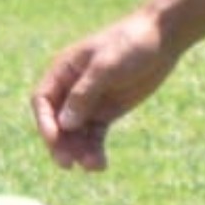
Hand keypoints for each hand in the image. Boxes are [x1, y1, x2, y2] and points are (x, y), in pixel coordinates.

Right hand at [30, 9, 176, 170]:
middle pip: (56, 122)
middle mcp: (71, 89)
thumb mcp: (106, 66)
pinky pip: (94, 136)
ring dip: (79, 151)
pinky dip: (94, 150)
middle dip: (60, 143)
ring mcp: (89, 102)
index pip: (42, 101)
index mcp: (63, 71)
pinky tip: (100, 164)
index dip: (44, 122)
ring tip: (94, 166)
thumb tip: (64, 124)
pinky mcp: (106, 112)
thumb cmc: (131, 43)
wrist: (162, 38)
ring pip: (75, 133)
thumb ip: (84, 93)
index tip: (54, 140)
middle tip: (68, 164)